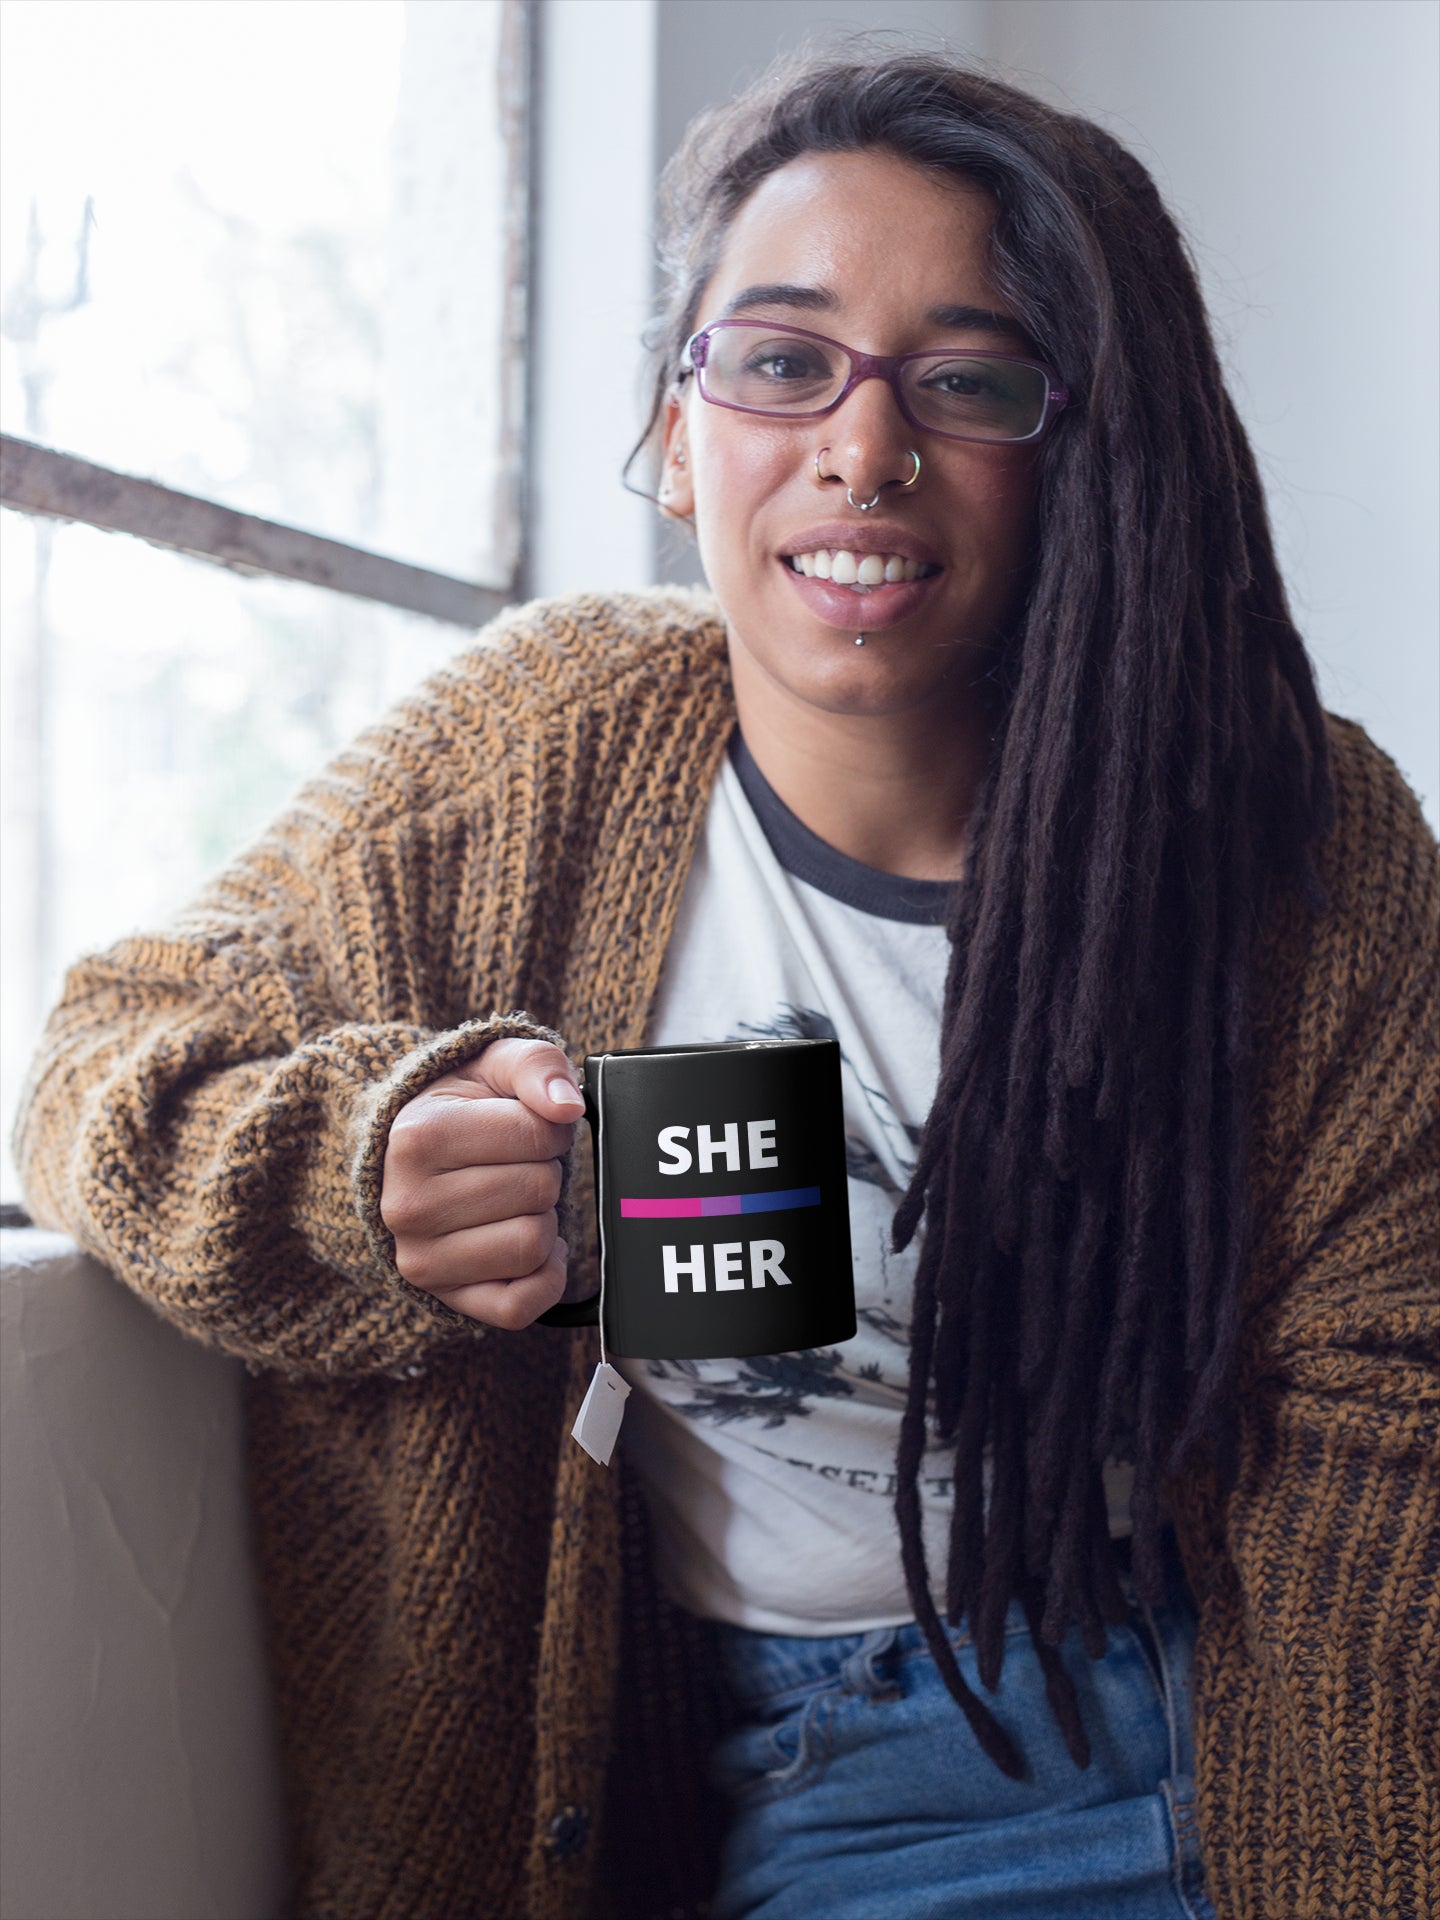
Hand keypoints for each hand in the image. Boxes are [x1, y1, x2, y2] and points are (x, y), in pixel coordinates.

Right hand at [379, 1037, 584, 1329]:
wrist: (411, 1160)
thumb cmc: (462, 1109)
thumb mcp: (493, 1063)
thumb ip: (536, 1065)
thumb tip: (568, 1107)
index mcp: (417, 1138)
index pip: (539, 1135)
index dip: (550, 1128)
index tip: (524, 1127)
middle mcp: (408, 1205)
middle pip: (540, 1191)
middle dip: (546, 1172)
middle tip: (518, 1165)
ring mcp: (422, 1260)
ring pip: (533, 1247)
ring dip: (543, 1220)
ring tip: (515, 1201)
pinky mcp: (446, 1299)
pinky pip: (521, 1306)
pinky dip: (545, 1276)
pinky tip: (530, 1244)